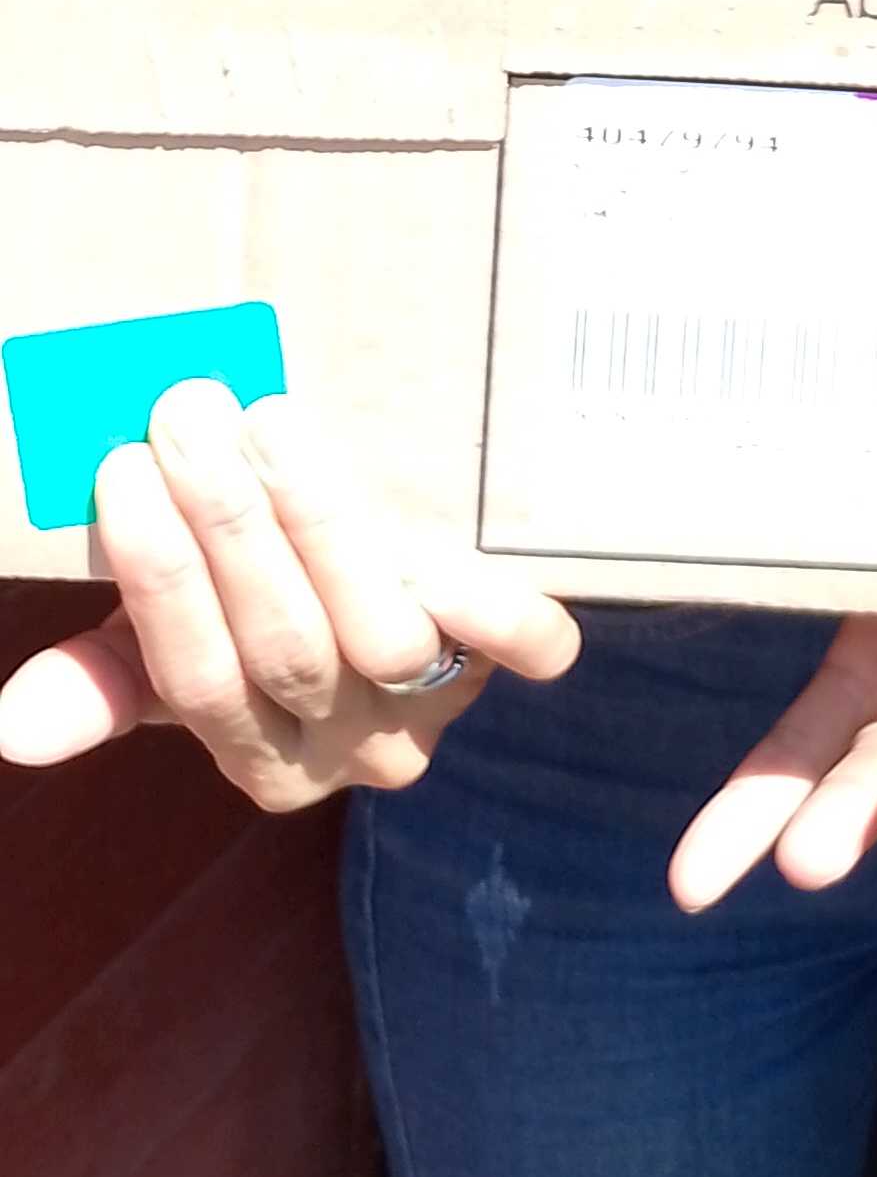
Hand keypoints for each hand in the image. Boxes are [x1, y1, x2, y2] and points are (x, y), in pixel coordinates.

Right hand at [0, 380, 579, 812]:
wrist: (404, 613)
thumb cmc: (261, 613)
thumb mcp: (174, 648)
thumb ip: (103, 679)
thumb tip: (8, 726)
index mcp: (258, 761)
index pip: (190, 678)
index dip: (157, 576)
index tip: (120, 469)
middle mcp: (348, 753)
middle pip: (283, 647)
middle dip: (228, 525)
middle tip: (187, 414)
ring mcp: (433, 708)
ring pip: (380, 633)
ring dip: (323, 522)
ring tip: (271, 422)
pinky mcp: (505, 660)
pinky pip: (524, 643)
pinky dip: (500, 601)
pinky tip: (445, 528)